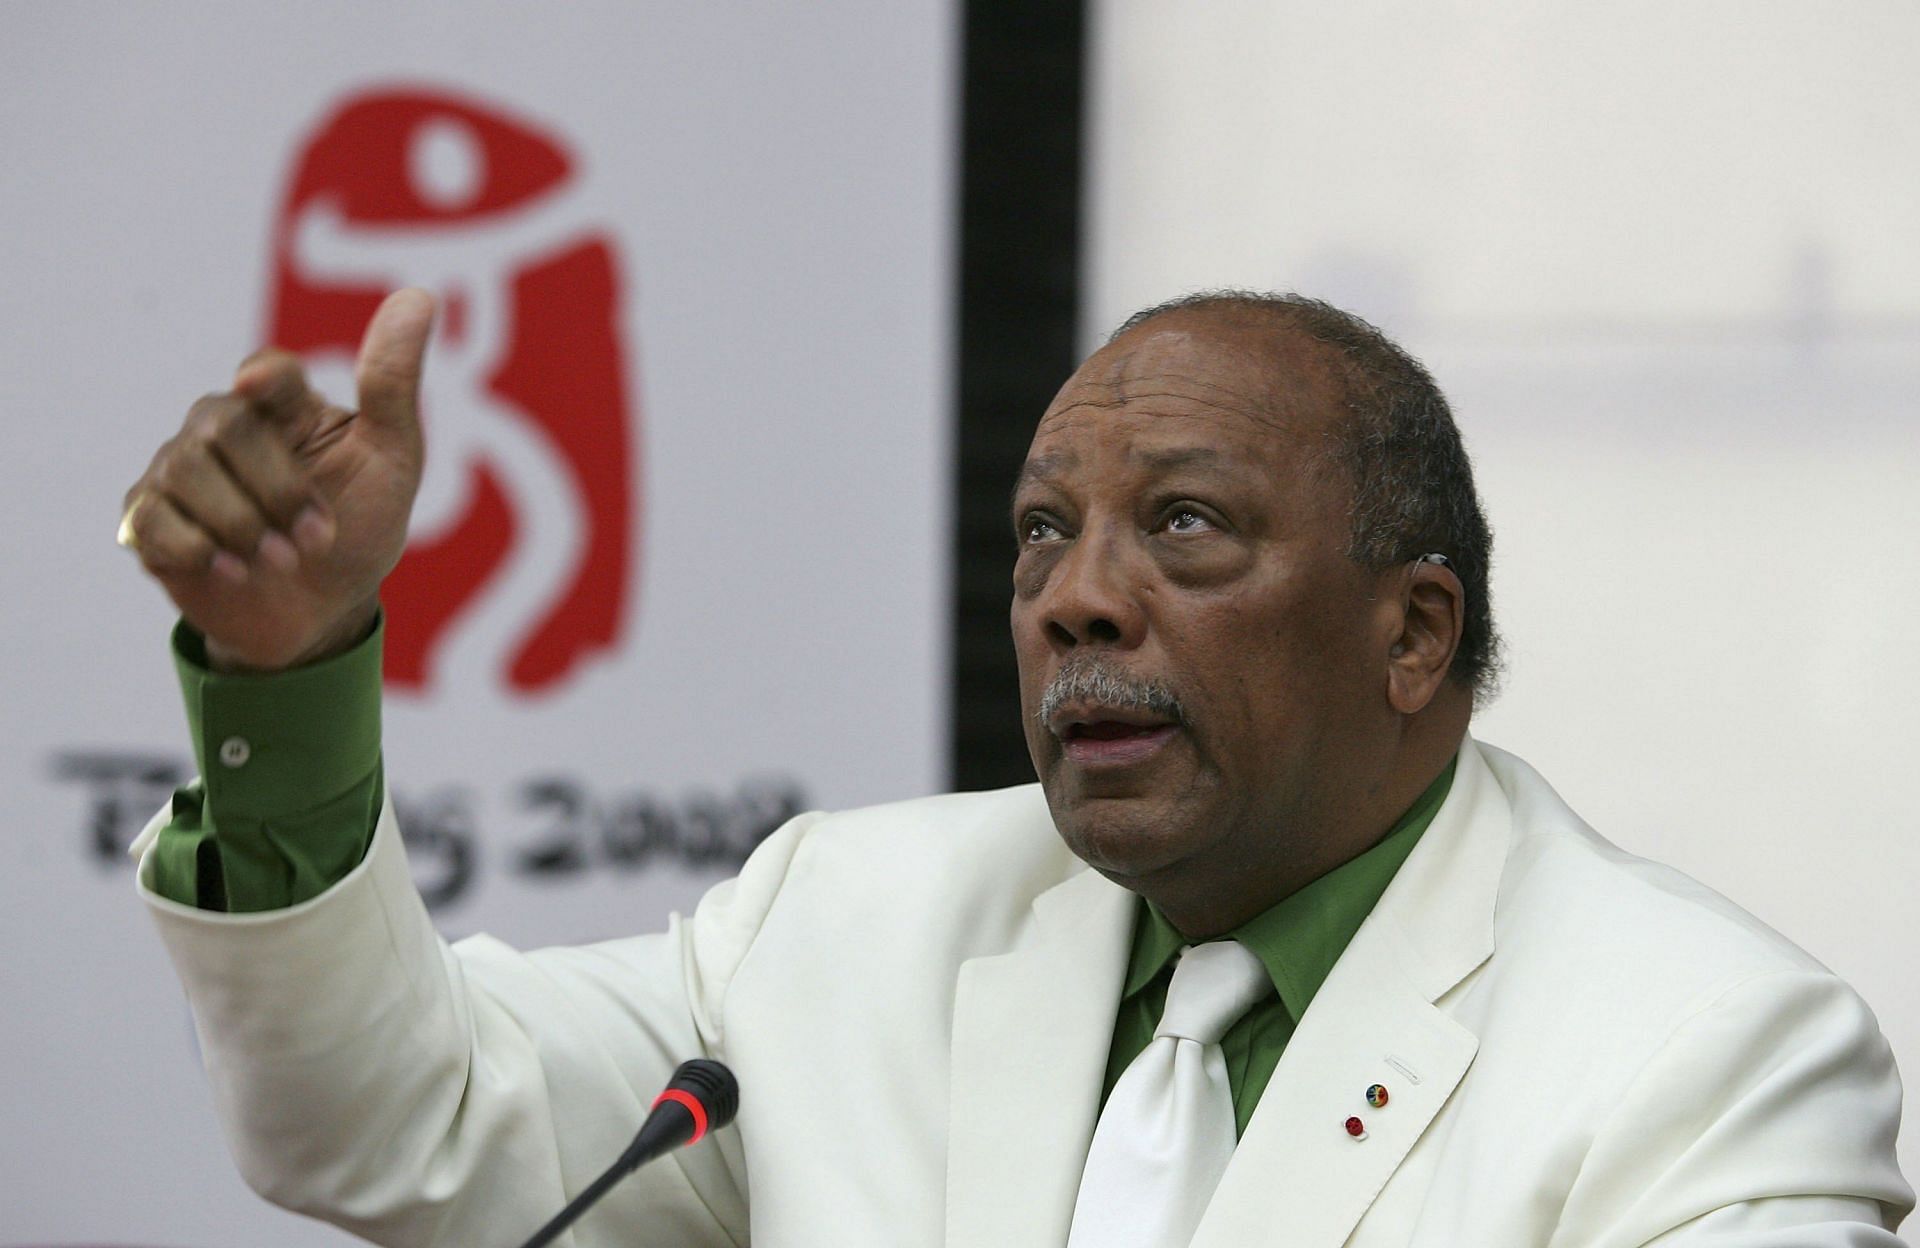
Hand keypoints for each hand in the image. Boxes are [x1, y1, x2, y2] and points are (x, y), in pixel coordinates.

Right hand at [120, 288, 435, 670]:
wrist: (322, 611)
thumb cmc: (359, 525)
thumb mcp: (393, 460)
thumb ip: (393, 385)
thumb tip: (419, 296)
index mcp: (283, 407)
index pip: (266, 372)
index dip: (264, 376)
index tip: (263, 385)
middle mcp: (223, 429)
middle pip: (224, 426)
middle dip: (275, 489)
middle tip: (316, 536)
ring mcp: (180, 473)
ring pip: (184, 472)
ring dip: (242, 525)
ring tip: (282, 561)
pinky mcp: (150, 522)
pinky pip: (151, 518)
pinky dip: (196, 548)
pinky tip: (232, 571)